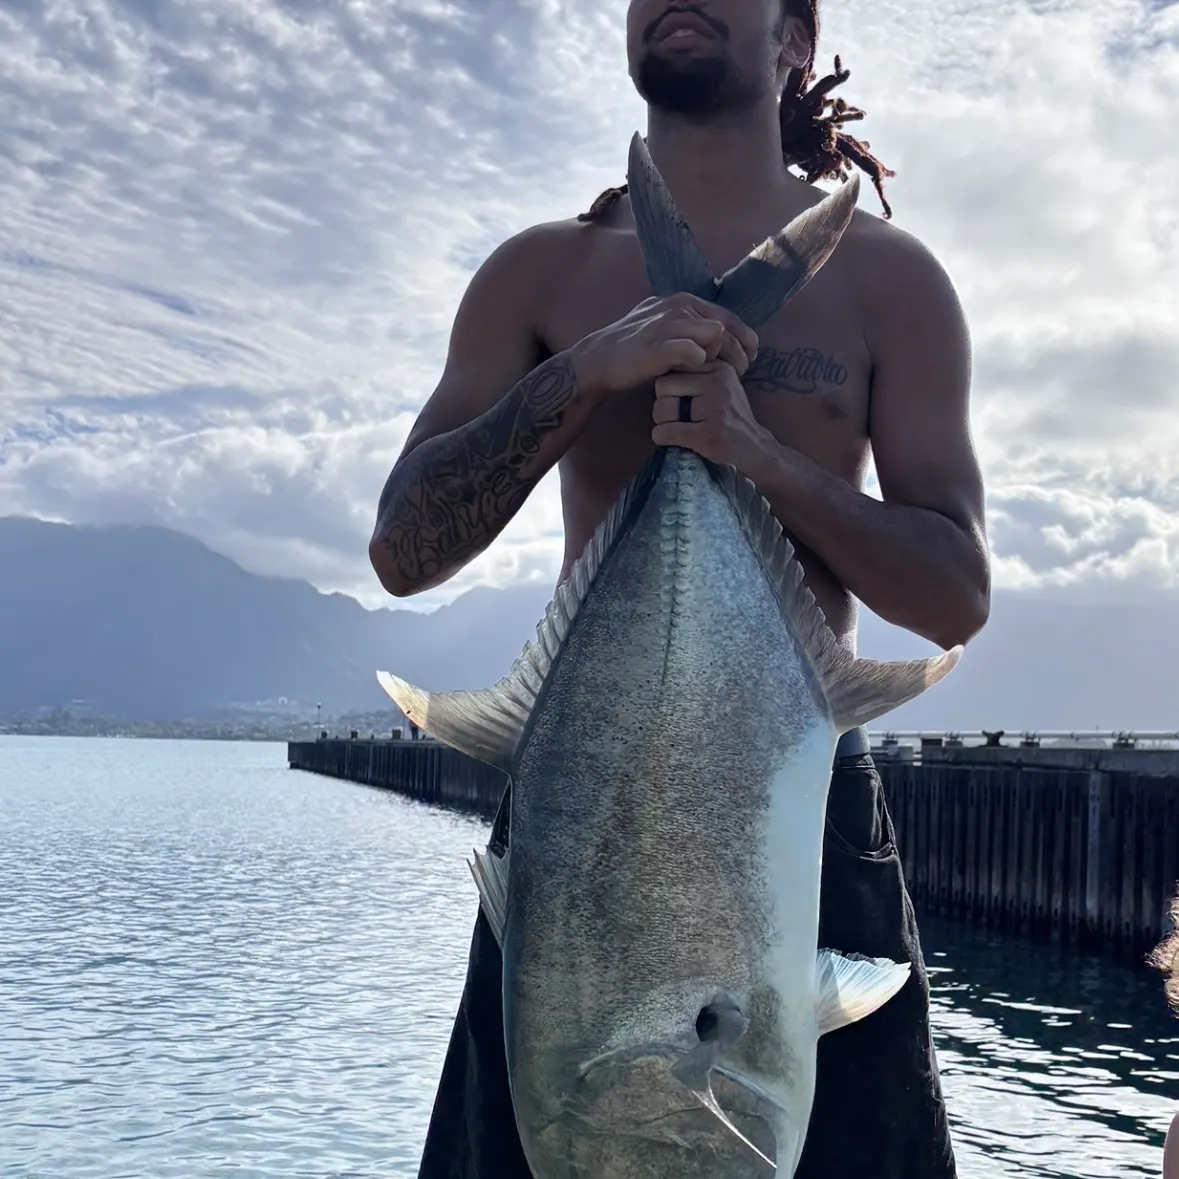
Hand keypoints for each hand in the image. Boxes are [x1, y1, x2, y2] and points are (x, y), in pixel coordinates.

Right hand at [571, 293, 757, 399]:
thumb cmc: (632, 349)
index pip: (726, 315)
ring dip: (722, 359)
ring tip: (722, 376)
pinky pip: (694, 352)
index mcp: (681, 301)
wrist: (598, 361)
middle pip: (725, 327)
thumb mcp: (662, 327)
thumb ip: (688, 326)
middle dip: (739, 351)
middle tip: (741, 370)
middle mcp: (677, 306)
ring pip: (716, 336)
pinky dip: (699, 364)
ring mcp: (668, 324)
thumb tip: (717, 334)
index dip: (744, 336)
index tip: (751, 354)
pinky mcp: (659, 346)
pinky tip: (695, 375)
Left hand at [651, 360, 777, 476]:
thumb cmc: (730, 416)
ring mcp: (714, 409)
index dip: (669, 385)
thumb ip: (697, 373)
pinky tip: (668, 439)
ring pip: (662, 408)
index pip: (674, 365)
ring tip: (674, 427)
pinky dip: (661, 437)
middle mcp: (718, 383)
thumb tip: (663, 364)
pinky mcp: (708, 434)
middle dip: (662, 402)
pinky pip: (667, 432)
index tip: (677, 398)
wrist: (755, 447)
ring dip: (661, 422)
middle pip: (663, 385)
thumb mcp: (721, 385)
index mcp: (719, 367)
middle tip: (672, 415)